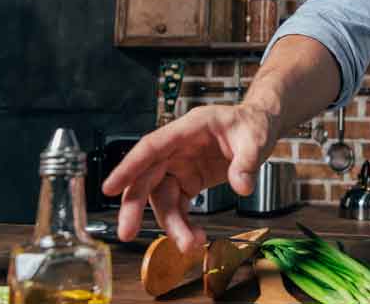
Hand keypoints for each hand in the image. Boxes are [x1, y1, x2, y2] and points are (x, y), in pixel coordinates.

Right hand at [102, 104, 279, 251]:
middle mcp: (177, 149)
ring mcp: (180, 166)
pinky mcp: (189, 181)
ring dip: (172, 225)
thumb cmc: (252, 124)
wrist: (260, 127)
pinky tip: (195, 238)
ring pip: (162, 199)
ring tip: (190, 245)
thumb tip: (241, 187)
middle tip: (127, 233)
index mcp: (187, 130)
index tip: (109, 188)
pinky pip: (178, 206)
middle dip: (134, 207)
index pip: (150, 147)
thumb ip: (247, 163)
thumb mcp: (255, 139)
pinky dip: (184, 224)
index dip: (128, 167)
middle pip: (146, 178)